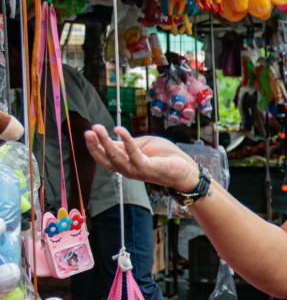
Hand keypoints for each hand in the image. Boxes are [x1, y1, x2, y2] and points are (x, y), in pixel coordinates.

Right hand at [84, 125, 198, 190]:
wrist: (185, 169)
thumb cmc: (165, 156)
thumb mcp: (145, 145)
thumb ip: (130, 142)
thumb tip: (115, 136)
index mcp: (126, 163)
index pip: (105, 156)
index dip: (95, 146)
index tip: (88, 132)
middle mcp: (128, 169)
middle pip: (106, 159)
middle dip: (94, 145)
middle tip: (88, 131)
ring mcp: (136, 170)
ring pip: (115, 157)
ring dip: (105, 142)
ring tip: (97, 129)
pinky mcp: (147, 168)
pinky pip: (133, 154)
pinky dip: (125, 141)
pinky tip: (119, 129)